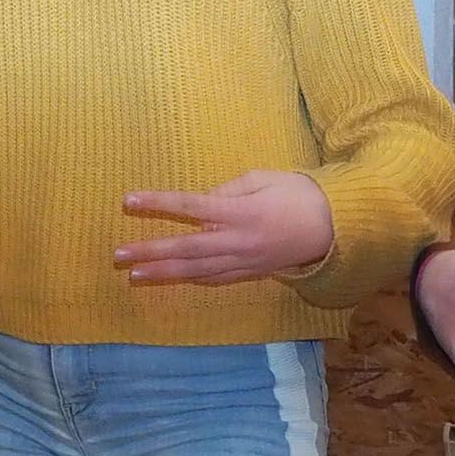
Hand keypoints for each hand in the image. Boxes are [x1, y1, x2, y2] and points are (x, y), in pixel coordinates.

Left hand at [115, 170, 335, 284]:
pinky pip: (216, 278)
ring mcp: (245, 261)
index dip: (159, 204)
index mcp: (241, 212)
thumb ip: (229, 189)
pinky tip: (172, 278)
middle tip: (119, 256)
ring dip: (164, 272)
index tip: (129, 201)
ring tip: (134, 275)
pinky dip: (192, 278)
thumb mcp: (264, 177)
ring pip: (197, 270)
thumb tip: (201, 206)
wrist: (335, 227)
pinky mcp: (252, 273)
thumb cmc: (300, 194)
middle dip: (151, 252)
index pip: (191, 207)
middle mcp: (238, 241)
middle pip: (187, 248)